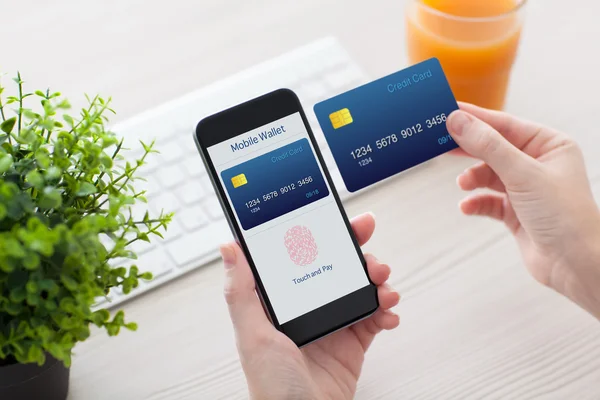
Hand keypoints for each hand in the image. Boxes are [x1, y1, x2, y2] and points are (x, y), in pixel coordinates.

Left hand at [219, 213, 399, 399]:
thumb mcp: (252, 335)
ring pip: (361, 288)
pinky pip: (375, 318)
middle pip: (337, 268)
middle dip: (359, 255)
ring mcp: (333, 324)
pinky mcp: (353, 343)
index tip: (341, 221)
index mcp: (282, 301)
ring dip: (378, 281)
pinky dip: (387, 311)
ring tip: (383, 287)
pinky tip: (388, 314)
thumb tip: (229, 248)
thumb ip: (240, 292)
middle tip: (371, 255)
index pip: (303, 256)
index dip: (323, 236)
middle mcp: (308, 307)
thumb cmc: (272, 387)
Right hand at [447, 103, 599, 318]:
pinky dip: (476, 202)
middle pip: (493, 148)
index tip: (448, 111)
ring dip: (472, 179)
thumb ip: (487, 146)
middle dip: (468, 149)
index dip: (475, 118)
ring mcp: (526, 188)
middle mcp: (538, 164)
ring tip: (463, 184)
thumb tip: (459, 121)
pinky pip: (488, 200)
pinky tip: (468, 207)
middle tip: (440, 143)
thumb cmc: (566, 217)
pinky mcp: (516, 212)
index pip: (505, 124)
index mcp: (549, 145)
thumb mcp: (522, 173)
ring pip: (488, 175)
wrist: (575, 265)